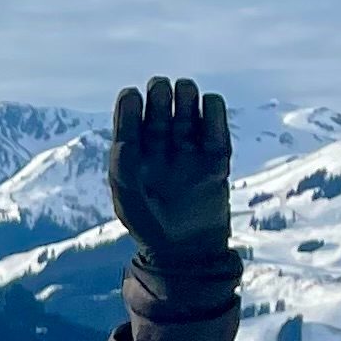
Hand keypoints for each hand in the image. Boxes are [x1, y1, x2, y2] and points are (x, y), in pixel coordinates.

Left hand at [107, 79, 230, 261]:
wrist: (188, 250)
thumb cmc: (150, 225)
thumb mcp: (128, 195)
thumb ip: (123, 162)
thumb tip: (127, 131)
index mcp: (133, 156)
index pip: (130, 118)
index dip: (130, 103)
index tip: (132, 96)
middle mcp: (160, 149)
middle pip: (160, 107)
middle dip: (160, 93)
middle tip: (160, 89)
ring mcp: (188, 151)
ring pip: (187, 110)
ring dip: (185, 94)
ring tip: (184, 92)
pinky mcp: (216, 156)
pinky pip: (215, 125)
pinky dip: (213, 109)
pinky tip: (207, 105)